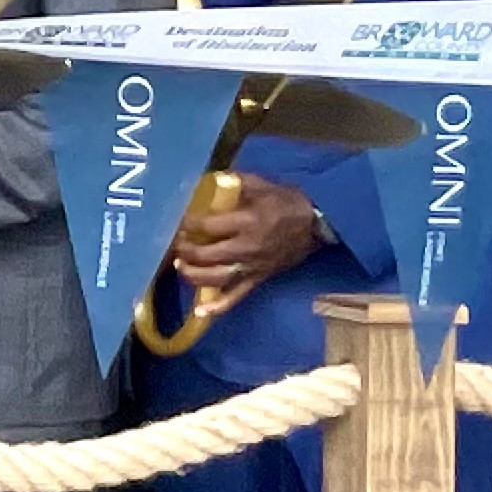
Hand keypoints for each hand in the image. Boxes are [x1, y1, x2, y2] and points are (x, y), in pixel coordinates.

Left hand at [170, 173, 319, 298]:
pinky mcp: (258, 279)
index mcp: (247, 222)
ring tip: (180, 266)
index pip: (207, 227)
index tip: (178, 222)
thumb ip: (235, 182)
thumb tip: (211, 179)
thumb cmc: (287, 202)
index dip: (188, 225)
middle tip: (176, 245)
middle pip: (207, 255)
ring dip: (193, 275)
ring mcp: (252, 267)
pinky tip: (200, 311)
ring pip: (216, 278)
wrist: (316, 224)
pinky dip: (218, 306)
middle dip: (186, 251)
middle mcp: (246, 248)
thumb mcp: (262, 185)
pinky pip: (236, 296)